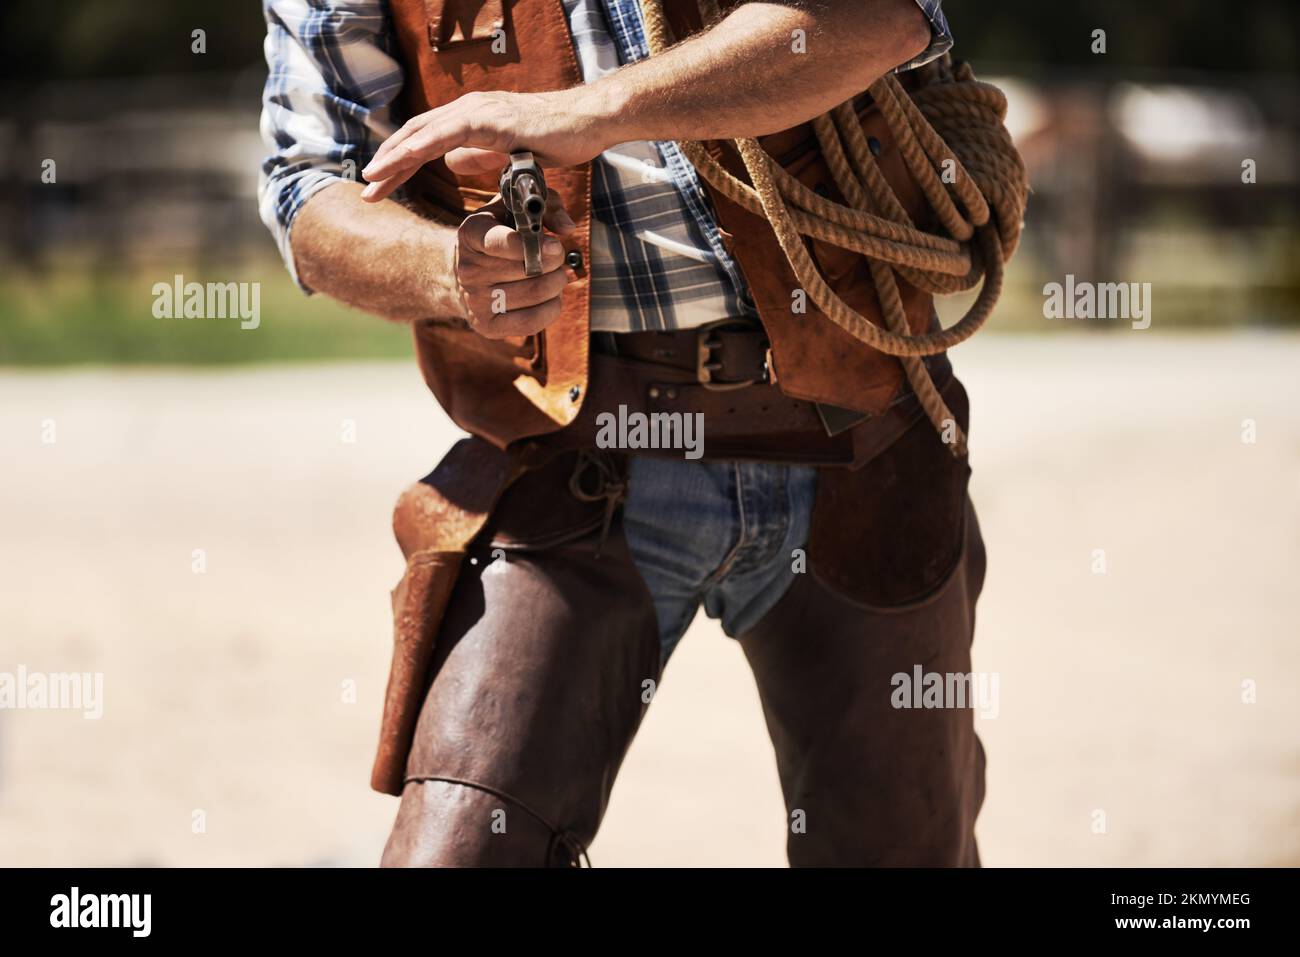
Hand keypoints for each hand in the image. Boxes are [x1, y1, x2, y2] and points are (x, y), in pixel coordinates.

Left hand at [360, 90, 613, 202]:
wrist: (589, 121)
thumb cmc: (558, 138)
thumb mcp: (510, 154)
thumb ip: (479, 155)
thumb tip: (451, 161)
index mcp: (472, 117)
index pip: (426, 138)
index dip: (401, 161)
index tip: (382, 185)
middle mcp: (469, 108)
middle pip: (416, 134)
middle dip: (389, 162)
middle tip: (367, 189)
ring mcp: (479, 111)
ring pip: (424, 132)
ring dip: (395, 157)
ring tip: (373, 180)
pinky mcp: (491, 119)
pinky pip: (446, 134)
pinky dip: (419, 147)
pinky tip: (402, 162)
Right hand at [453, 189, 577, 338]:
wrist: (461, 273)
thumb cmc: (499, 234)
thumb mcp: (515, 209)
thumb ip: (547, 207)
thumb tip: (568, 229)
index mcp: (471, 234)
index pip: (499, 242)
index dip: (533, 245)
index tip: (555, 245)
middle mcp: (468, 269)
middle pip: (528, 270)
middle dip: (555, 262)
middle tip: (557, 257)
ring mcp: (475, 301)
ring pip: (535, 294)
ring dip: (557, 283)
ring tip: (555, 274)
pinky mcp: (487, 325)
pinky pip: (532, 322)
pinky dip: (552, 307)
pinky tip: (551, 296)